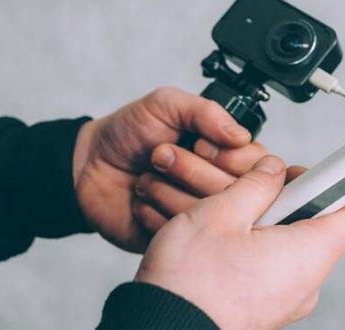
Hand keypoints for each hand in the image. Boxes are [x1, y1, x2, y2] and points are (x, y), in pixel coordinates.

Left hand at [72, 87, 267, 252]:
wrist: (86, 167)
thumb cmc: (128, 133)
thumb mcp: (165, 105)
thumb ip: (206, 112)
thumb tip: (240, 135)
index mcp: (227, 154)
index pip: (258, 165)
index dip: (228, 157)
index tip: (198, 144)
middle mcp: (220, 185)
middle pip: (236, 192)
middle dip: (191, 169)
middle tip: (160, 154)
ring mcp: (201, 215)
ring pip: (210, 215)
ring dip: (169, 190)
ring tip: (147, 175)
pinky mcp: (179, 238)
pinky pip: (183, 235)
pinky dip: (156, 213)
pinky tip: (141, 199)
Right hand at [134, 155, 344, 328]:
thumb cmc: (189, 282)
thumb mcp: (220, 214)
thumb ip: (256, 186)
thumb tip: (273, 171)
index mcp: (305, 256)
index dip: (328, 188)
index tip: (301, 177)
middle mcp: (304, 285)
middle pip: (316, 230)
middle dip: (287, 205)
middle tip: (254, 198)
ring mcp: (286, 302)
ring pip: (291, 250)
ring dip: (266, 228)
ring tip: (230, 225)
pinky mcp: (266, 311)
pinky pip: (274, 271)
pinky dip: (256, 252)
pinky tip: (224, 247)